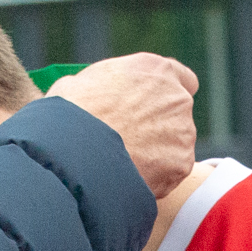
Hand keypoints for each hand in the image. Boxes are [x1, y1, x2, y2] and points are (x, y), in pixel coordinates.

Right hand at [50, 54, 200, 199]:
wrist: (72, 155)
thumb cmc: (68, 116)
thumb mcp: (79, 84)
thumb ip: (104, 86)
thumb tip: (94, 95)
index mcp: (155, 70)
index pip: (183, 80)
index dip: (164, 97)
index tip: (151, 111)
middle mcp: (177, 97)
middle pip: (177, 115)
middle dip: (158, 128)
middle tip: (129, 144)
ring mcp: (183, 132)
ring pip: (175, 146)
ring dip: (157, 155)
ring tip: (124, 166)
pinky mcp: (181, 164)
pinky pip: (172, 173)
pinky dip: (157, 179)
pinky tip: (130, 179)